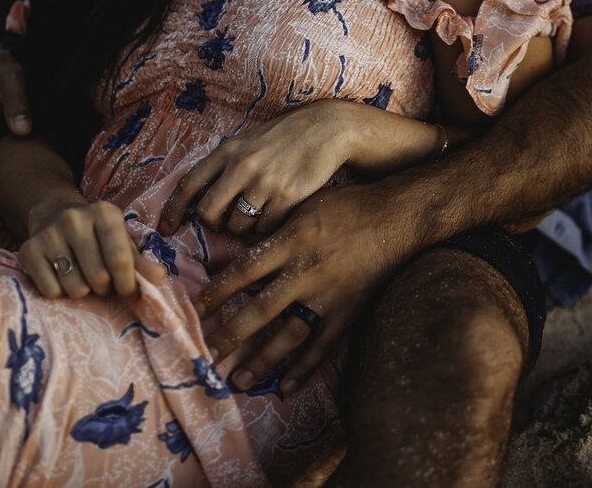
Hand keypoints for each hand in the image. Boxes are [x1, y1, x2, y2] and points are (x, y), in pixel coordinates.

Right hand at [18, 198, 166, 298]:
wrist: (52, 213)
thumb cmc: (97, 234)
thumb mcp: (121, 240)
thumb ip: (140, 262)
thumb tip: (160, 278)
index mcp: (104, 213)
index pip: (119, 259)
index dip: (127, 284)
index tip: (127, 291)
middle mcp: (74, 219)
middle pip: (98, 278)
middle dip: (105, 289)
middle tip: (102, 283)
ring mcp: (49, 234)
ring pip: (75, 288)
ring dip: (83, 292)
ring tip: (82, 277)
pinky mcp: (28, 250)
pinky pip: (51, 291)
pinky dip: (60, 293)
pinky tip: (62, 276)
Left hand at [158, 101, 354, 237]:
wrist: (326, 130)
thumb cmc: (284, 137)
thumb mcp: (248, 141)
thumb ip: (225, 164)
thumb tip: (201, 196)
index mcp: (227, 151)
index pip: (188, 184)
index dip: (172, 211)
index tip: (165, 229)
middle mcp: (241, 167)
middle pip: (208, 213)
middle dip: (214, 224)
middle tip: (226, 222)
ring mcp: (263, 183)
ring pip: (236, 226)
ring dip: (243, 229)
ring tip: (258, 214)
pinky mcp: (286, 197)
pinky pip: (264, 229)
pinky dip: (266, 229)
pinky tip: (276, 215)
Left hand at [193, 183, 415, 394]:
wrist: (396, 216)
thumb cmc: (346, 205)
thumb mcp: (303, 206)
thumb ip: (272, 230)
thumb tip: (234, 250)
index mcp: (292, 241)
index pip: (244, 270)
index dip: (217, 291)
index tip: (196, 308)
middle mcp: (306, 271)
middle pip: (260, 309)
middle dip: (231, 334)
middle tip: (207, 354)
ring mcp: (328, 296)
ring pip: (289, 334)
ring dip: (261, 360)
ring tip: (238, 379)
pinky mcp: (348, 312)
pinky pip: (323, 346)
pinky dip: (304, 368)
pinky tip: (286, 386)